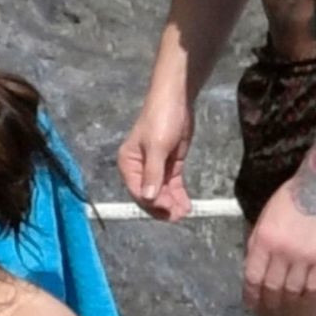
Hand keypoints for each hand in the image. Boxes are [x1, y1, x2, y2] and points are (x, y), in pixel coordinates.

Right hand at [118, 100, 194, 221]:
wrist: (177, 99)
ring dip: (172, 204)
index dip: (152, 203)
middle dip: (162, 206)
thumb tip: (148, 197)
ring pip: (162, 192)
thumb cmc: (161, 119)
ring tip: (184, 212)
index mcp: (129, 163)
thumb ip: (153, 173)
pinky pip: (172, 185)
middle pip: (149, 194)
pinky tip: (186, 205)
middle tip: (178, 215)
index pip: (138, 190)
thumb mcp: (157, 146)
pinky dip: (178, 195)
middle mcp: (139, 168)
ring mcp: (155, 168)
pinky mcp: (170, 165)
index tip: (168, 210)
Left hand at [243, 180, 315, 308]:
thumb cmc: (287, 201)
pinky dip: (307, 295)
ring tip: (285, 300)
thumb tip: (253, 269)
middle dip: (268, 299)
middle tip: (269, 304)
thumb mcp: (263, 219)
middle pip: (272, 286)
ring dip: (287, 299)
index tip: (250, 302)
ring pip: (292, 289)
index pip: (253, 276)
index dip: (251, 294)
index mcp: (264, 240)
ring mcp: (304, 256)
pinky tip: (303, 296)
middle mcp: (282, 251)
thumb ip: (257, 244)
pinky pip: (314, 285)